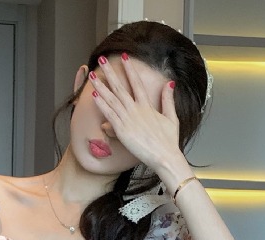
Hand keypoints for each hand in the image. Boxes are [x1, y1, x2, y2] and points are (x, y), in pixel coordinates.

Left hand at [90, 54, 184, 174]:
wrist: (165, 157)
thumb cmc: (169, 142)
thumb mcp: (172, 118)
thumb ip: (168, 100)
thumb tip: (169, 84)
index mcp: (147, 106)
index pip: (136, 83)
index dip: (129, 69)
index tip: (124, 57)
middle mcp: (136, 110)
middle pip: (120, 87)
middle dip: (110, 72)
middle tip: (101, 59)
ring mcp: (128, 119)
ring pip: (111, 99)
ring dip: (101, 85)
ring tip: (92, 74)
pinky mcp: (122, 131)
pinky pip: (109, 114)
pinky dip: (101, 104)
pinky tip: (94, 94)